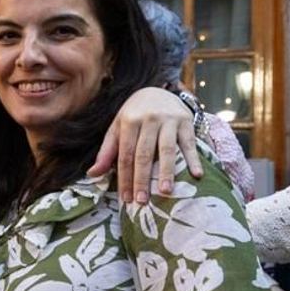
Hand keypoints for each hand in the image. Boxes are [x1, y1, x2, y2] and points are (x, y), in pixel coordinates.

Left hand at [88, 86, 202, 202]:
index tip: (126, 198)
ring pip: (167, 150)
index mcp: (129, 121)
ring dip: (167, 172)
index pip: (126, 155)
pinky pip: (190, 143)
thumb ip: (107, 151)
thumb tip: (92, 174)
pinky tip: (196, 175)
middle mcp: (149, 119)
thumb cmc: (134, 115)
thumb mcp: (117, 128)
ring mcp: (169, 120)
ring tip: (166, 191)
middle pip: (145, 154)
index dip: (125, 178)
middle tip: (142, 200)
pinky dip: (194, 159)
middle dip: (142, 179)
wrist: (157, 90)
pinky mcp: (186, 121)